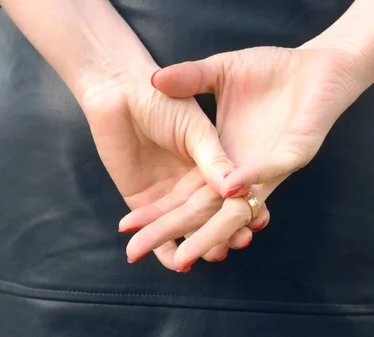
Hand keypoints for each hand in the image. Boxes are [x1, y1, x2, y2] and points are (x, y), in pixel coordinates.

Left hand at [80, 63, 261, 269]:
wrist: (117, 93)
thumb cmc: (159, 100)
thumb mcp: (194, 128)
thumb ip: (212, 157)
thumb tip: (237, 186)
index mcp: (212, 162)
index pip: (230, 194)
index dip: (241, 210)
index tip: (255, 225)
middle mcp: (192, 182)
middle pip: (208, 215)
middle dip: (221, 232)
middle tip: (233, 247)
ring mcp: (168, 193)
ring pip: (184, 228)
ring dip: (196, 245)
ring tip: (209, 257)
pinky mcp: (142, 200)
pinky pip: (154, 230)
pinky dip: (162, 249)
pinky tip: (174, 263)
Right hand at [137, 45, 364, 268]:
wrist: (315, 63)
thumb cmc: (270, 69)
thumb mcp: (220, 72)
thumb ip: (191, 78)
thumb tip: (155, 78)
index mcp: (222, 156)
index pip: (185, 193)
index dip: (158, 209)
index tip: (126, 225)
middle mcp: (242, 170)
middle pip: (203, 210)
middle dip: (173, 232)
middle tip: (139, 254)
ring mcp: (270, 167)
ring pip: (239, 207)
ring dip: (214, 228)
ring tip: (186, 252)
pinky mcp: (296, 152)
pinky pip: (271, 170)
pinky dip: (251, 178)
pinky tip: (230, 187)